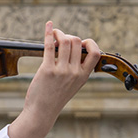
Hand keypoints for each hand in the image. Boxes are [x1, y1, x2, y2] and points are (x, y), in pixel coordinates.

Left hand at [8, 21, 100, 137]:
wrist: (42, 112)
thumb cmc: (55, 97)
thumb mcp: (73, 84)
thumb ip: (76, 69)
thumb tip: (73, 47)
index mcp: (84, 75)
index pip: (96, 53)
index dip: (89, 43)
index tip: (80, 43)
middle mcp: (75, 72)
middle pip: (77, 42)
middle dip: (69, 36)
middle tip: (60, 40)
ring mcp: (62, 71)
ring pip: (65, 41)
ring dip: (59, 33)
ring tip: (54, 34)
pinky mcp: (47, 70)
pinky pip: (49, 46)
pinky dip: (48, 33)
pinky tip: (48, 26)